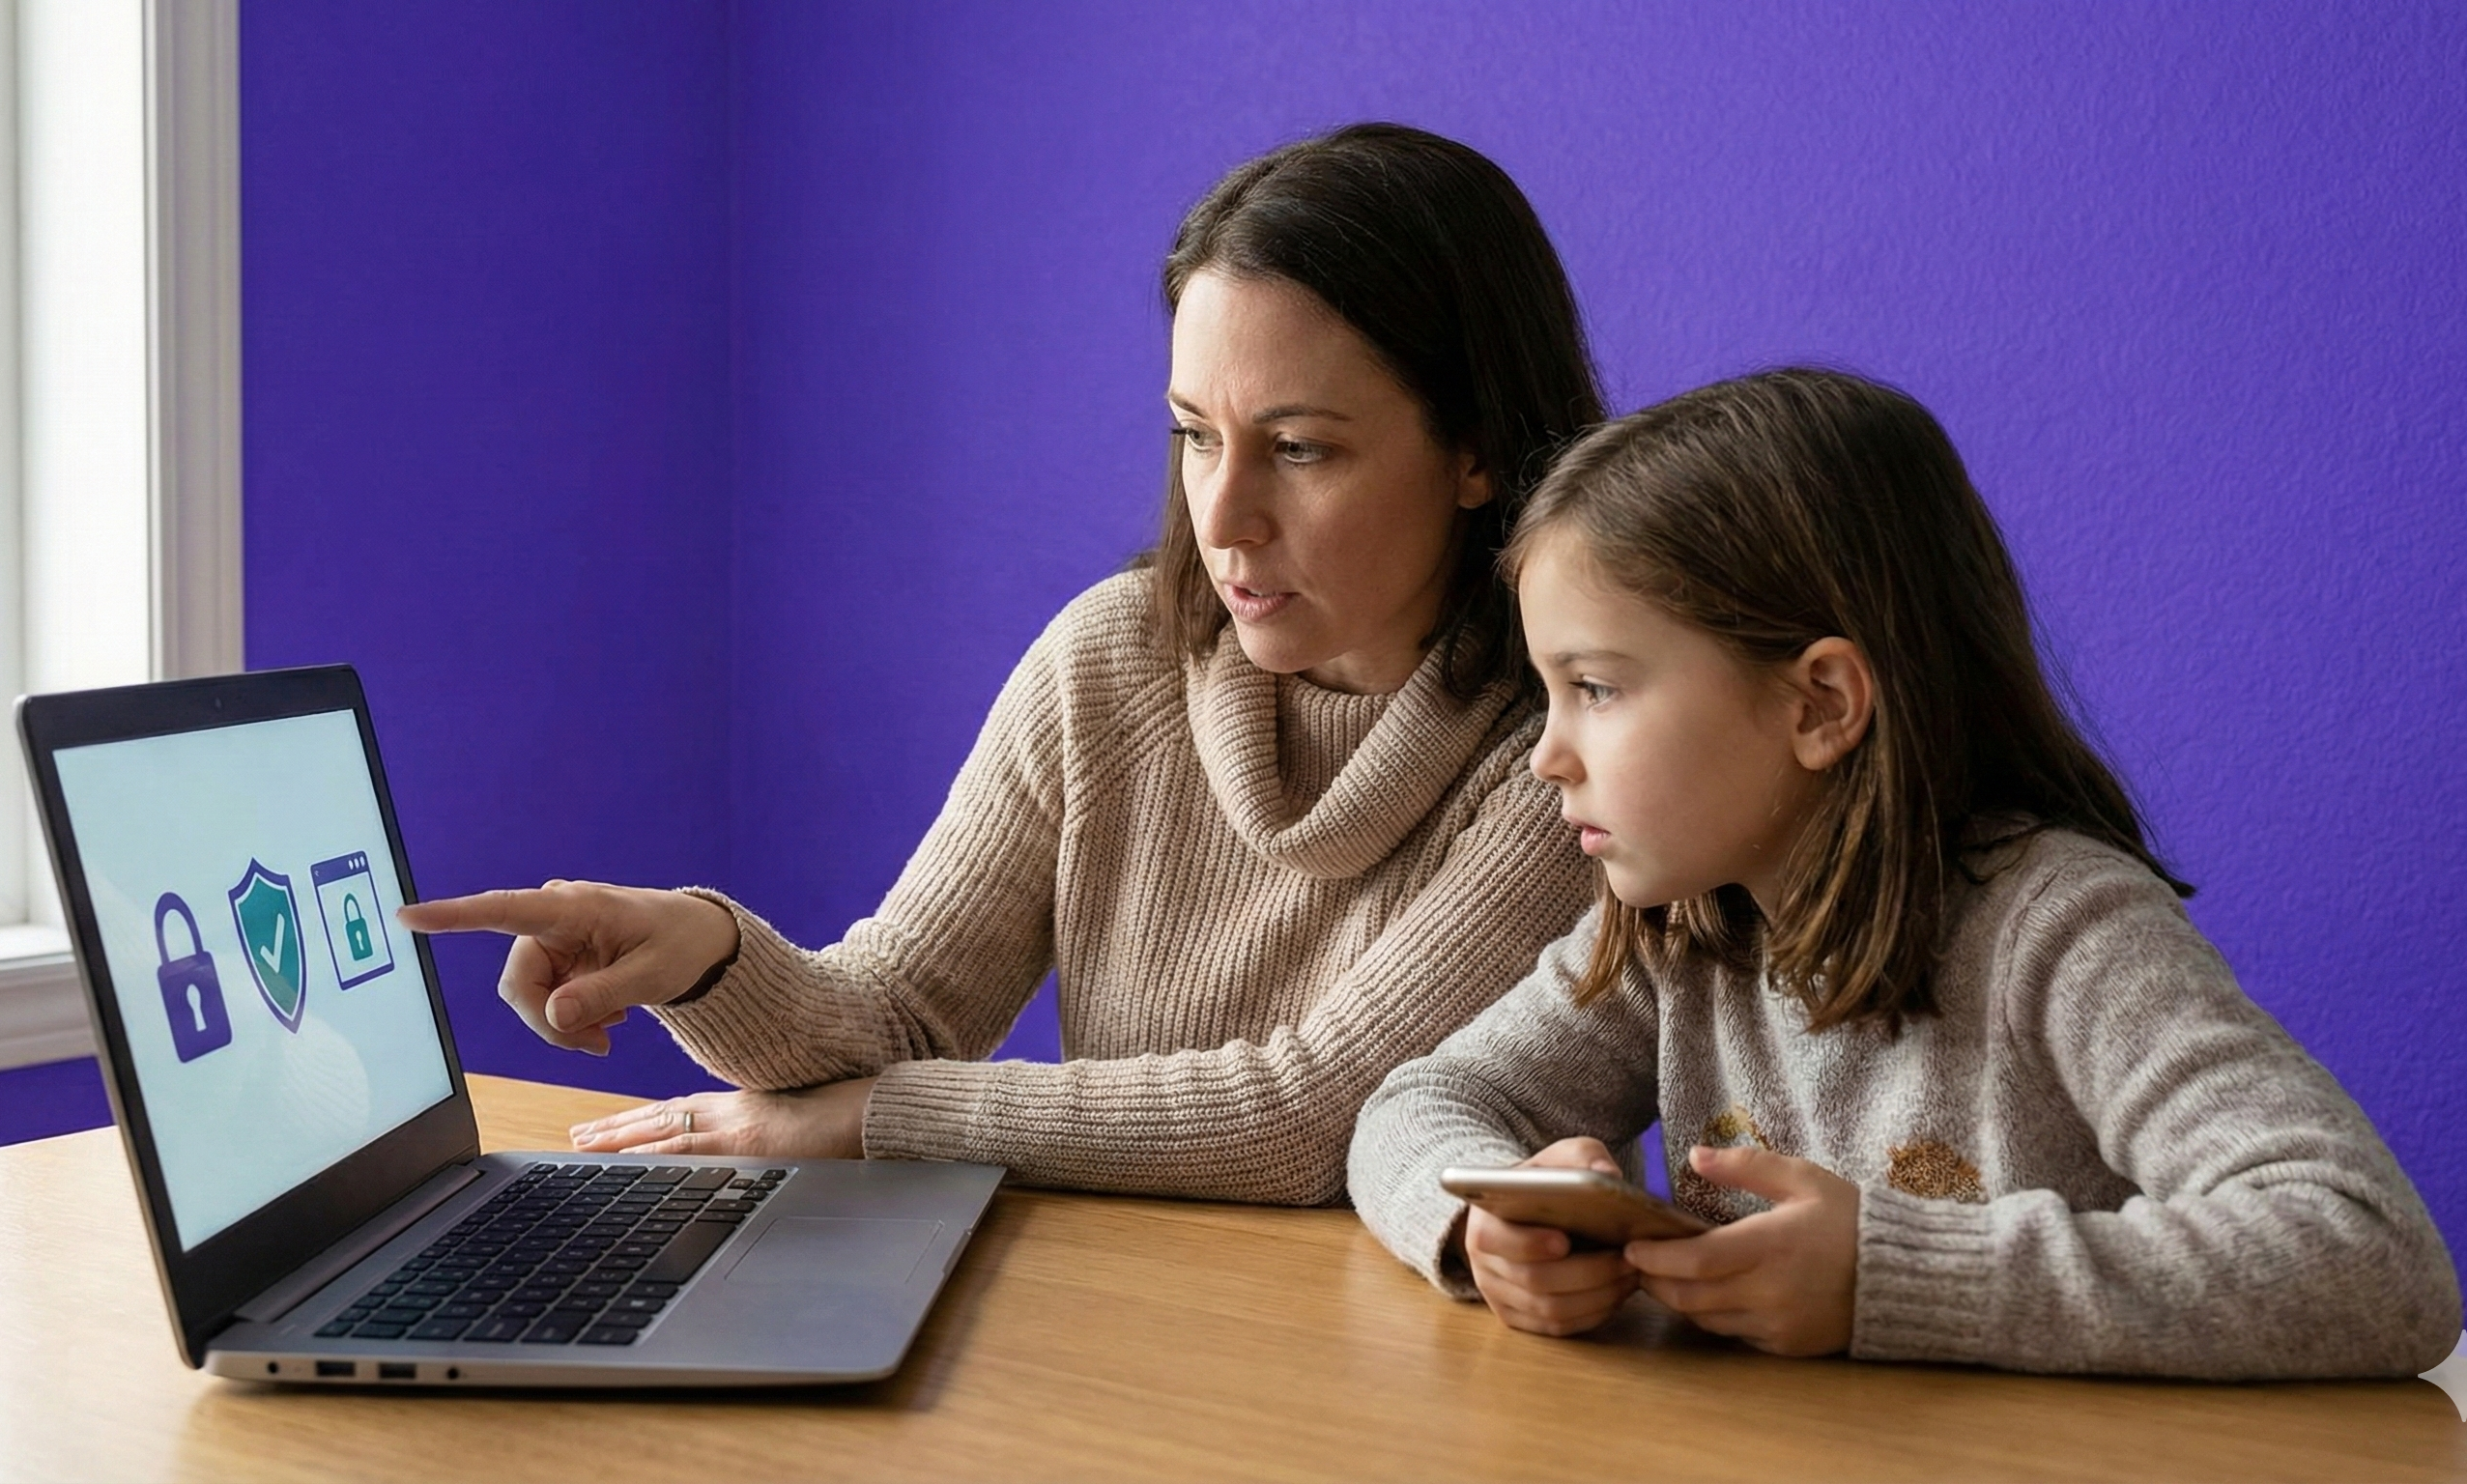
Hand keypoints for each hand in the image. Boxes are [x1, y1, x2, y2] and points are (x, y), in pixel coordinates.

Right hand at [395, 881, 739, 1055]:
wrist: (701, 941)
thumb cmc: (682, 944)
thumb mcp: (652, 975)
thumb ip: (602, 995)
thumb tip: (554, 1015)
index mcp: (574, 907)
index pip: (503, 910)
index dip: (453, 916)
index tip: (407, 917)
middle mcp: (553, 917)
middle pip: (518, 983)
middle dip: (550, 1022)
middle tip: (597, 1046)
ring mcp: (553, 939)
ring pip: (528, 997)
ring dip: (563, 1024)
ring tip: (611, 1027)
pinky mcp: (558, 958)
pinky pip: (544, 999)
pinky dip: (571, 1017)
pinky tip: (608, 1016)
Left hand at [568, 1078, 878, 1158]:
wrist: (877, 1110)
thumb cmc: (848, 1116)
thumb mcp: (799, 1120)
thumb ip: (769, 1130)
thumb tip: (760, 1146)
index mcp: (743, 1106)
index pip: (679, 1113)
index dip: (640, 1121)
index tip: (609, 1127)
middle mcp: (732, 1111)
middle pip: (661, 1121)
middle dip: (616, 1129)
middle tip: (576, 1137)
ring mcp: (736, 1129)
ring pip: (662, 1133)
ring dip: (618, 1140)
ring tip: (581, 1146)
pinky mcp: (746, 1146)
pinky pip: (685, 1153)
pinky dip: (650, 1158)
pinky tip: (623, 1166)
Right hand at [1461, 1137, 1642, 1336]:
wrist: (1524, 1212)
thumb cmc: (1544, 1184)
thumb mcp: (1561, 1157)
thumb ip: (1582, 1156)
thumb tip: (1606, 1174)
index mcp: (1483, 1222)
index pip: (1494, 1240)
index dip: (1529, 1244)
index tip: (1564, 1240)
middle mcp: (1483, 1265)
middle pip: (1533, 1282)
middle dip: (1586, 1274)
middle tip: (1626, 1260)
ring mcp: (1499, 1297)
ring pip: (1550, 1311)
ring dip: (1596, 1297)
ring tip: (1629, 1277)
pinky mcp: (1518, 1319)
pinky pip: (1557, 1329)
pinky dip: (1591, 1315)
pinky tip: (1616, 1295)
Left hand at [1624, 1144, 1859, 1356]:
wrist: (1905, 1274)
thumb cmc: (1850, 1219)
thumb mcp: (1802, 1178)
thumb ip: (1746, 1167)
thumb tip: (1694, 1156)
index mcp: (1771, 1245)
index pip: (1696, 1260)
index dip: (1656, 1256)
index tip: (1632, 1245)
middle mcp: (1770, 1291)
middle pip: (1691, 1296)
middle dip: (1656, 1281)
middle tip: (1638, 1263)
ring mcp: (1778, 1323)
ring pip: (1707, 1320)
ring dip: (1680, 1301)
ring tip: (1665, 1278)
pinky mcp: (1787, 1345)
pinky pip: (1735, 1334)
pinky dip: (1714, 1317)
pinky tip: (1709, 1296)